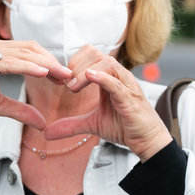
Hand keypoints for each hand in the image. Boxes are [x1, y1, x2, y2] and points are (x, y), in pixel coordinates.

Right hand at [0, 39, 72, 164]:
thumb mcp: (0, 106)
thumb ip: (21, 110)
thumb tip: (42, 122)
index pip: (29, 51)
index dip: (49, 62)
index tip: (65, 76)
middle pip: (30, 49)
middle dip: (52, 62)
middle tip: (69, 76)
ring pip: (22, 54)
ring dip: (45, 64)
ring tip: (61, 75)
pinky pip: (8, 62)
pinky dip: (27, 66)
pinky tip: (42, 73)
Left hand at [44, 46, 171, 161]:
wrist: (147, 141)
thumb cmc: (124, 126)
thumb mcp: (92, 124)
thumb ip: (71, 124)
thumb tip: (47, 132)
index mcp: (108, 78)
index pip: (90, 54)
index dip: (74, 62)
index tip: (62, 79)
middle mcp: (118, 77)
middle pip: (96, 53)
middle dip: (77, 65)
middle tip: (66, 84)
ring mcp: (126, 86)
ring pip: (107, 63)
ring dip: (86, 72)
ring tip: (73, 87)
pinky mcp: (130, 99)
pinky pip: (117, 82)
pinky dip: (102, 78)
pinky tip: (90, 78)